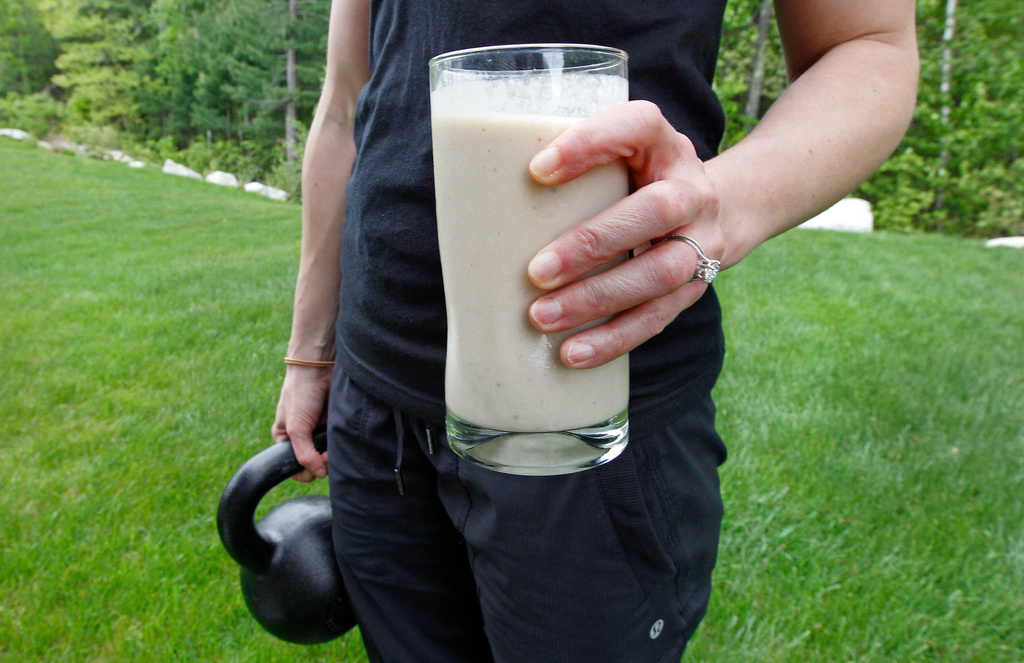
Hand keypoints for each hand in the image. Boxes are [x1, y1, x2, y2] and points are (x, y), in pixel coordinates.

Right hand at [271, 365, 332, 481]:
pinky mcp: (335, 424)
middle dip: (321, 464)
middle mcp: (303, 436)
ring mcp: (320, 430)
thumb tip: (317, 474)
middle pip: (313, 463)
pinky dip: (341, 444)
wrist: (319, 367)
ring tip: (333, 448)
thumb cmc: (300, 394)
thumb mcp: (296, 427)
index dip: (304, 471)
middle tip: (326, 457)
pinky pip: (339, 441)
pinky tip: (341, 439)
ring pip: (328, 454)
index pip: (293, 466)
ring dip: (332, 456)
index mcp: (286, 438)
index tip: (314, 468)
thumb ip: (304, 453)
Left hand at [526, 100, 724, 368]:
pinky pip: (656, 318)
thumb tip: (470, 196)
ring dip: (597, 299)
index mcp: (663, 145)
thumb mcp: (616, 158)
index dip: (591, 144)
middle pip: (655, 212)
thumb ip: (568, 170)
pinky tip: (572, 353)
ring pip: (659, 273)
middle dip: (592, 243)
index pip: (638, 127)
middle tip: (536, 271)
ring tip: (541, 318)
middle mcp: (691, 190)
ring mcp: (701, 242)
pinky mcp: (694, 288)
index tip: (536, 169)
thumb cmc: (634, 181)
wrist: (715, 212)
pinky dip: (612, 338)